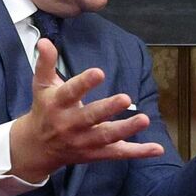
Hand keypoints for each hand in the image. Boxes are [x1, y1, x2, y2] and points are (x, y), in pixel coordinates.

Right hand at [8, 38, 162, 182]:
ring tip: (144, 119)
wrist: (37, 147)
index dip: (84, 83)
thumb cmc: (45, 109)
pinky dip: (138, 152)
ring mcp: (84, 141)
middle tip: (126, 98)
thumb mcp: (41, 85)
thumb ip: (46, 63)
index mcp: (57, 104)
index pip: (70, 92)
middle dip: (108, 108)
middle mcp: (70, 124)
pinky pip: (119, 153)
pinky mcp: (96, 153)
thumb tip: (46, 41)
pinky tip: (158, 149)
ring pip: (106, 136)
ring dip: (126, 129)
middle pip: (90, 116)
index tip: (99, 72)